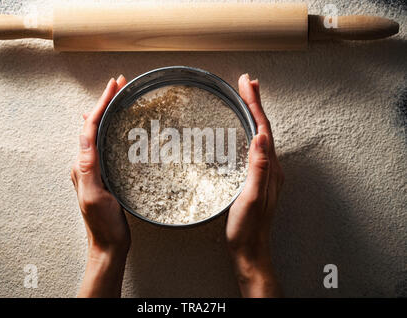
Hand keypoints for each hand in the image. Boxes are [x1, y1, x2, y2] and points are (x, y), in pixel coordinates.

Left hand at [71, 75, 129, 296]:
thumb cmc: (103, 224)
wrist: (108, 244)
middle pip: (93, 125)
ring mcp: (95, 169)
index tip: (113, 87)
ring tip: (118, 96)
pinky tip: (115, 125)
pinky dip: (112, 129)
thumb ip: (89, 171)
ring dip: (108, 112)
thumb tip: (86, 142)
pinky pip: (106, 144)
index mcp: (82, 166)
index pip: (89, 128)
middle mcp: (85, 164)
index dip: (100, 105)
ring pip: (99, 133)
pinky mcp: (106, 174)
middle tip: (119, 84)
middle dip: (104, 102)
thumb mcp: (96, 197)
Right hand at [226, 74, 283, 296]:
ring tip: (247, 98)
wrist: (250, 249)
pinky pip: (255, 147)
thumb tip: (262, 137)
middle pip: (264, 128)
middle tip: (247, 82)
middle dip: (256, 103)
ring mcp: (265, 173)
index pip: (263, 128)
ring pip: (260, 136)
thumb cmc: (248, 228)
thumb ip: (258, 168)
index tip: (247, 83)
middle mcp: (271, 167)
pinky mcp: (257, 178)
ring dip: (254, 114)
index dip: (255, 104)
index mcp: (270, 168)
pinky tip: (244, 131)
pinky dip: (250, 131)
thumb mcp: (250, 198)